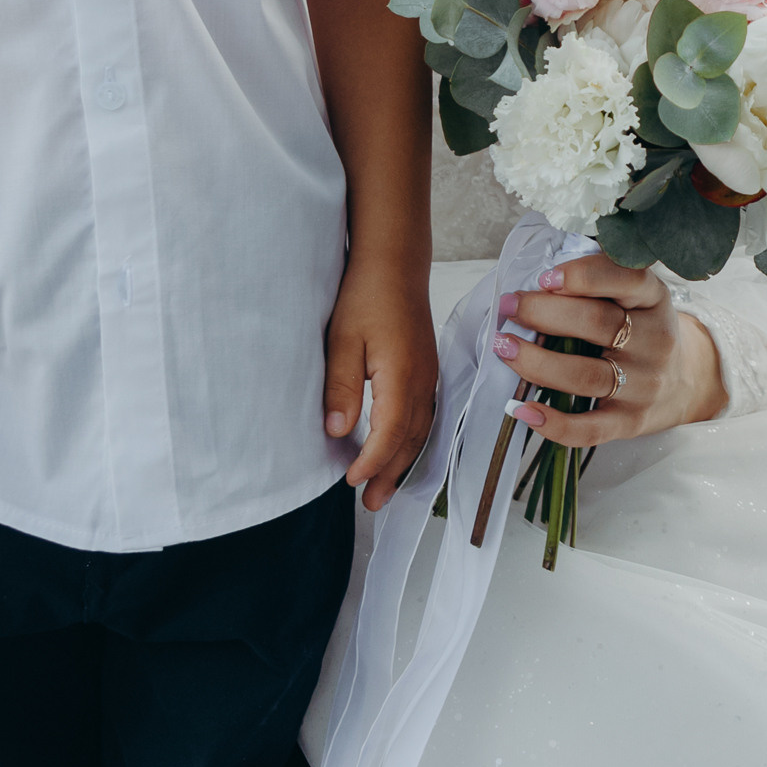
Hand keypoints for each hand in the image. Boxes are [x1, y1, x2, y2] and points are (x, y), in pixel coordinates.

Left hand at [324, 251, 438, 510]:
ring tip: (384, 489)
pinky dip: (411, 441)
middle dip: (391, 475)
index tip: (351, 483)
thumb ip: (340, 387)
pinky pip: (424, 416)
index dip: (372, 463)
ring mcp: (428, 375)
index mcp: (402, 377)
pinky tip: (399, 450)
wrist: (395, 262)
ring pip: (421, 431)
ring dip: (403, 463)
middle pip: (410, 441)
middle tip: (371, 504)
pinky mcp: (425, 369)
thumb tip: (338, 432)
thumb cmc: (366, 295)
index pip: (390, 435)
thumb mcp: (342, 340)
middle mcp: (422, 381)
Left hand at [494, 257, 725, 449]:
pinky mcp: (630, 422)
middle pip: (598, 323)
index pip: (627, 279)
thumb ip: (598, 282)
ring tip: (504, 347)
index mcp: (654, 299)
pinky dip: (553, 423)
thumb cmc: (640, 330)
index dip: (583, 276)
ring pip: (586, 376)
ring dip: (537, 363)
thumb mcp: (635, 296)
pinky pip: (589, 428)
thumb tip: (537, 280)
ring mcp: (644, 385)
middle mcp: (655, 341)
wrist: (683, 383)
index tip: (544, 277)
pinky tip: (521, 409)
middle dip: (544, 313)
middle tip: (508, 307)